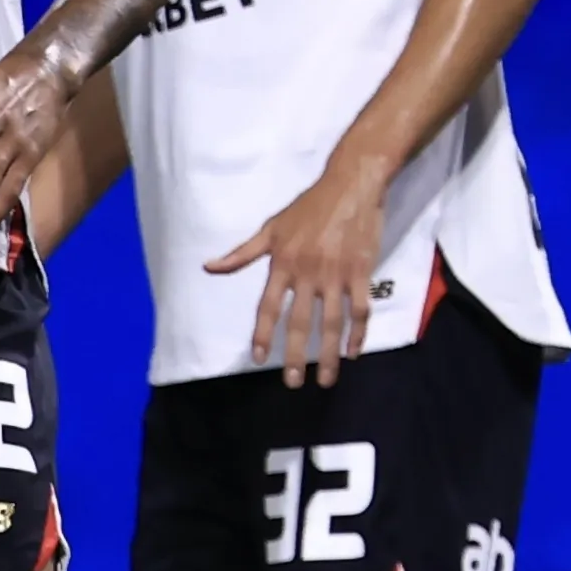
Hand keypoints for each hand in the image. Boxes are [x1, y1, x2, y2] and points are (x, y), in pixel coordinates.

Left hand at [208, 150, 393, 386]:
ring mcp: (336, 274)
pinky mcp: (362, 272)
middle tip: (293, 383)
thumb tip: (209, 267)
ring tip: (327, 379)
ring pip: (332, 322)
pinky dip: (358, 333)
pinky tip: (353, 352)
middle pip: (299, 322)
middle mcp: (307, 273)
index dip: (262, 333)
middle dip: (295, 355)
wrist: (350, 187)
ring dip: (330, 354)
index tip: (258, 358)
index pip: (268, 306)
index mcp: (282, 265)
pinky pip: (360, 309)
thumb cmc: (307, 208)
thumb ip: (242, 254)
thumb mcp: (270, 229)